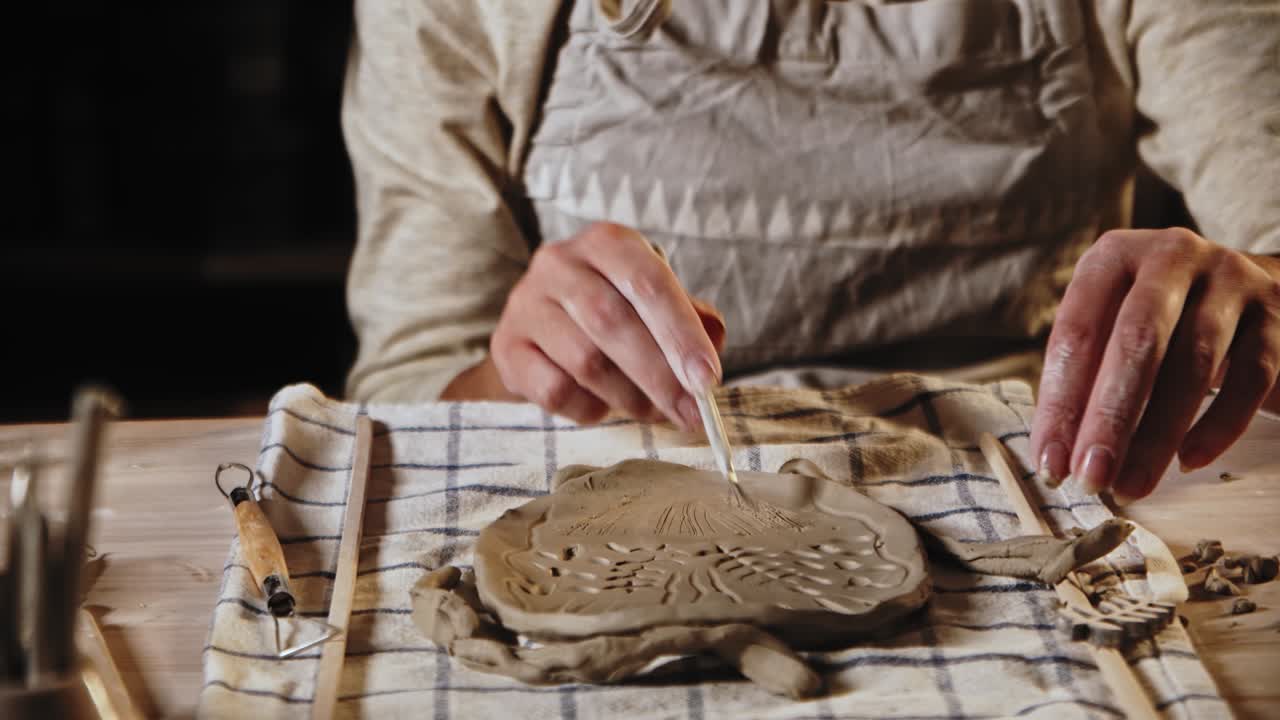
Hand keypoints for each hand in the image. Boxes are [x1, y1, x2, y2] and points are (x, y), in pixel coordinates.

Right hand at [482, 222, 724, 428]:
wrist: (544, 333)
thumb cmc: (616, 314)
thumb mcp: (657, 304)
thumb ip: (691, 320)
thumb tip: (710, 349)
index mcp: (607, 243)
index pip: (649, 283)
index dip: (681, 334)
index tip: (707, 380)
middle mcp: (560, 263)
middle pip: (613, 322)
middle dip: (660, 376)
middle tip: (690, 413)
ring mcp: (526, 304)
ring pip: (585, 360)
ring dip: (630, 398)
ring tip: (653, 412)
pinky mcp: (506, 347)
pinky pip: (555, 390)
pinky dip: (590, 408)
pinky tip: (603, 406)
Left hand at [1031, 227, 1279, 503]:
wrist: (1250, 292)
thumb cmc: (1160, 319)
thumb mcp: (1112, 325)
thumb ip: (1084, 379)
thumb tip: (1057, 456)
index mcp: (1113, 257)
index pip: (1077, 334)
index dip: (1059, 403)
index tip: (1049, 462)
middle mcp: (1171, 257)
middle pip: (1136, 342)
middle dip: (1108, 418)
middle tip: (1090, 477)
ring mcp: (1231, 279)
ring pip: (1192, 363)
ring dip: (1156, 434)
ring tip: (1131, 484)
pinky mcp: (1276, 313)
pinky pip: (1249, 377)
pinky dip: (1217, 425)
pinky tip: (1188, 460)